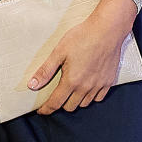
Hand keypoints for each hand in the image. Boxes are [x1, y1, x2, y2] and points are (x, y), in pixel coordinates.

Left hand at [28, 0, 132, 114]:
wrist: (107, 30)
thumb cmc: (82, 37)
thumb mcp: (59, 52)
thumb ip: (46, 71)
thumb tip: (32, 85)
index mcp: (71, 81)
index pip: (56, 103)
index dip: (47, 109)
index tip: (42, 111)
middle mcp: (85, 87)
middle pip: (70, 107)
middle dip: (61, 103)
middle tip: (57, 95)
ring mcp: (99, 85)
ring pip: (84, 103)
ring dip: (76, 100)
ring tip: (71, 90)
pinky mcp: (109, 81)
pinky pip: (98, 98)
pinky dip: (90, 97)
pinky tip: (87, 88)